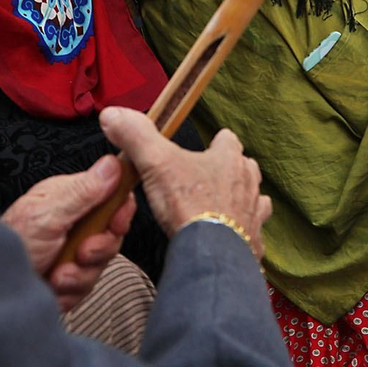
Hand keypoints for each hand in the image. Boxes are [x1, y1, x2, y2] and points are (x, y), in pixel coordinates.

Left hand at [1, 155, 135, 311]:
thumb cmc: (9, 244)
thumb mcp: (46, 214)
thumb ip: (82, 192)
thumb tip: (112, 164)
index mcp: (69, 197)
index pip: (112, 195)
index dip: (120, 210)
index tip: (115, 221)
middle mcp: (72, 223)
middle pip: (112, 233)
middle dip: (98, 248)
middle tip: (80, 251)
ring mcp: (71, 252)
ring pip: (102, 263)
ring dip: (80, 273)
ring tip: (58, 273)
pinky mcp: (69, 278)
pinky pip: (88, 286)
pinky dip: (71, 290)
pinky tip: (53, 285)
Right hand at [99, 108, 270, 260]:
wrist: (210, 253)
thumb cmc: (190, 206)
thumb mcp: (156, 163)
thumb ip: (136, 136)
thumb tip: (114, 115)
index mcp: (228, 159)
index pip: (228, 139)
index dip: (217, 142)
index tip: (206, 145)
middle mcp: (247, 182)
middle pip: (245, 168)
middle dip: (230, 172)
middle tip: (207, 181)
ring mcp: (253, 212)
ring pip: (254, 199)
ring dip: (240, 202)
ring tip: (220, 209)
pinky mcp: (253, 241)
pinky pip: (252, 233)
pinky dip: (241, 234)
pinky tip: (226, 239)